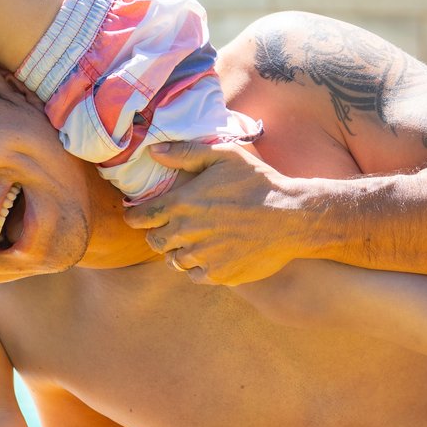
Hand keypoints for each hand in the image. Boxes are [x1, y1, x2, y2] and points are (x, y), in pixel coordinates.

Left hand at [122, 141, 308, 285]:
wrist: (292, 216)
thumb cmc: (258, 182)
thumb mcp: (224, 156)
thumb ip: (186, 153)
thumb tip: (153, 151)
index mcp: (181, 203)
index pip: (141, 217)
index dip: (135, 217)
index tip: (136, 217)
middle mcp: (186, 232)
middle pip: (155, 241)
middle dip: (159, 234)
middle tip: (171, 228)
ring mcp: (202, 256)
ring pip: (174, 260)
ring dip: (179, 252)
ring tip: (193, 242)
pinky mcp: (219, 274)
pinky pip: (195, 275)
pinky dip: (198, 268)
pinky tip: (210, 256)